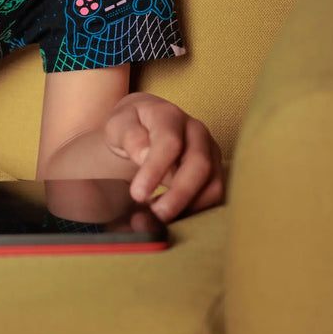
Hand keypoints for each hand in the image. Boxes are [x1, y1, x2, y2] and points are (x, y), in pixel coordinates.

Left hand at [104, 92, 224, 221]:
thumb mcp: (117, 126)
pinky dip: (195, 210)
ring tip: (159, 218)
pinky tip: (171, 215)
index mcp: (169, 115)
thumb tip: (144, 155)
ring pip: (213, 184)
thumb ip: (129, 137)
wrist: (144, 125)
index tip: (137, 194)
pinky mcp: (216, 170)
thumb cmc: (129, 126)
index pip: (169, 142)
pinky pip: (214, 196)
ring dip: (189, 207)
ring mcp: (210, 150)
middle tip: (156, 216)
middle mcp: (196, 131)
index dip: (155, 170)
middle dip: (179, 195)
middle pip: (199, 165)